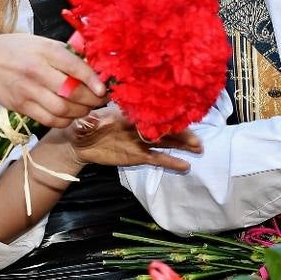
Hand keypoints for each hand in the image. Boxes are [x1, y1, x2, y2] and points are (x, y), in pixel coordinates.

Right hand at [0, 33, 107, 127]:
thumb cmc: (19, 49)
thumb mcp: (43, 43)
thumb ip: (67, 55)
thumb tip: (94, 69)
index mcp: (45, 52)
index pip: (74, 67)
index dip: (93, 81)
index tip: (104, 89)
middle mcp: (36, 71)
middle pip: (71, 93)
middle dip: (92, 100)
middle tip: (100, 99)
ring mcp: (28, 91)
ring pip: (62, 110)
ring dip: (80, 112)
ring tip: (87, 107)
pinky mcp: (21, 106)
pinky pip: (49, 120)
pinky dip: (64, 121)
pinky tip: (69, 115)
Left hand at [61, 104, 200, 171]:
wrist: (81, 140)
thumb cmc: (85, 124)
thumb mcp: (87, 119)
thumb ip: (92, 119)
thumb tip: (89, 117)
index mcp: (131, 115)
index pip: (152, 115)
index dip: (167, 116)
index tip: (182, 117)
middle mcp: (140, 127)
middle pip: (165, 130)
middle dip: (182, 133)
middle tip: (198, 138)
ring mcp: (141, 142)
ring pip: (166, 143)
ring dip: (183, 145)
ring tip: (199, 148)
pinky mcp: (139, 156)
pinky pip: (158, 159)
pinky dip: (171, 162)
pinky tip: (185, 165)